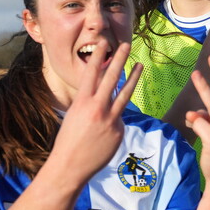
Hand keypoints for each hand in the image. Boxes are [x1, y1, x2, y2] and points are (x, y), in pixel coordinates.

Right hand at [51, 40, 141, 184]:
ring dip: (133, 77)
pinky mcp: (119, 131)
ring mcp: (110, 120)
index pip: (91, 73)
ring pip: (125, 94)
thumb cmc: (68, 141)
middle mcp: (97, 108)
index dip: (99, 57)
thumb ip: (90, 103)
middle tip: (126, 45)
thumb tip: (105, 95)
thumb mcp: (74, 116)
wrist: (69, 166)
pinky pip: (120, 119)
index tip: (104, 43)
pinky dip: (115, 120)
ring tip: (140, 65)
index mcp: (81, 102)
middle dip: (119, 60)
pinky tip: (104, 132)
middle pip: (111, 78)